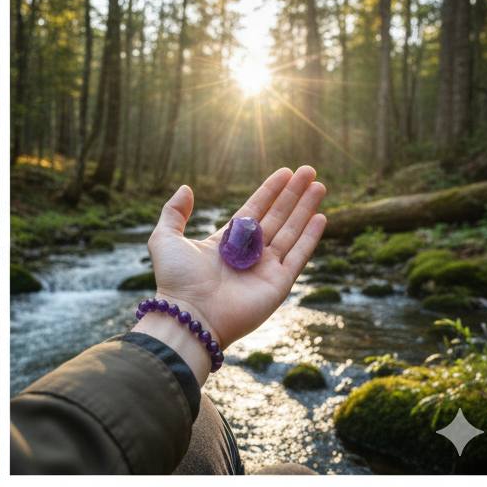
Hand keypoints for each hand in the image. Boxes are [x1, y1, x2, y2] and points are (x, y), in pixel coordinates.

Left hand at [145, 166, 326, 352]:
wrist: (190, 315)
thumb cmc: (175, 279)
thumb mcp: (166, 237)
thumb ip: (174, 212)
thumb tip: (186, 188)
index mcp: (226, 241)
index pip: (255, 209)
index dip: (271, 190)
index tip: (286, 172)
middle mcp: (249, 253)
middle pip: (277, 216)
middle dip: (294, 194)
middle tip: (309, 170)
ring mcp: (265, 268)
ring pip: (291, 231)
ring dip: (306, 208)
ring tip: (320, 185)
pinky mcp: (278, 284)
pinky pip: (298, 256)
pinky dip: (310, 237)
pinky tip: (321, 216)